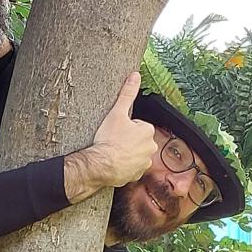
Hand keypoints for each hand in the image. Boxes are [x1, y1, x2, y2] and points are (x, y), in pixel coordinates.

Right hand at [86, 72, 156, 190]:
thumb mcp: (117, 112)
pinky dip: (125, 166)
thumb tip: (135, 76)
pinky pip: (131, 168)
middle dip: (128, 140)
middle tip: (114, 141)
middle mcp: (150, 147)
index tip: (116, 131)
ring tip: (113, 152)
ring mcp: (144, 162)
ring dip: (127, 153)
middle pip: (138, 140)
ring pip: (135, 154)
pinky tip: (115, 163)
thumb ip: (127, 94)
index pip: (138, 125)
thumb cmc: (109, 140)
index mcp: (148, 131)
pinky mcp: (136, 175)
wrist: (101, 165)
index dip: (126, 127)